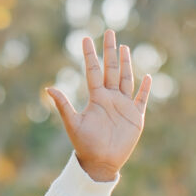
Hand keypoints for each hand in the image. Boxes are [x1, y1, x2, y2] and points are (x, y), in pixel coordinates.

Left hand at [47, 28, 149, 182]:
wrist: (101, 163)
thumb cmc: (85, 145)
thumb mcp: (73, 124)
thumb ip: (63, 105)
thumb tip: (48, 88)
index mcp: (96, 98)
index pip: (93, 71)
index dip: (90, 55)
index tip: (85, 38)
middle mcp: (110, 98)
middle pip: (111, 69)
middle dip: (110, 51)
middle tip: (110, 32)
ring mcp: (124, 106)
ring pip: (126, 79)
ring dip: (126, 64)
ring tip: (124, 47)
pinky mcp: (135, 117)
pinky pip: (142, 99)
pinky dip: (145, 89)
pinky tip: (147, 77)